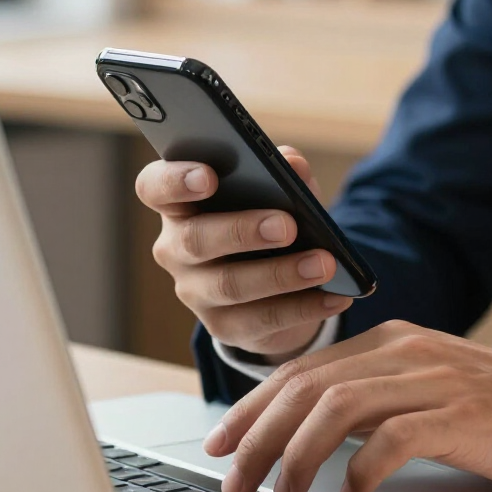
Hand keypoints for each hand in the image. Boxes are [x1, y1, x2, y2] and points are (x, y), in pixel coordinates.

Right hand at [136, 146, 352, 355]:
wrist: (274, 285)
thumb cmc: (266, 219)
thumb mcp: (277, 193)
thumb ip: (281, 173)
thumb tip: (293, 163)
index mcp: (179, 205)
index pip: (155, 187)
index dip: (174, 181)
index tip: (208, 176)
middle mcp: (176, 248)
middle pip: (195, 239)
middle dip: (242, 231)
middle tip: (287, 225)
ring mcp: (195, 291)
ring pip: (230, 285)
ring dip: (281, 274)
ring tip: (324, 263)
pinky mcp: (223, 328)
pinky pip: (262, 320)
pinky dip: (304, 307)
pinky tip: (336, 296)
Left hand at [203, 320, 491, 491]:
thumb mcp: (422, 387)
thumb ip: (370, 398)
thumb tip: (306, 435)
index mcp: (388, 343)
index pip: (301, 370)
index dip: (253, 407)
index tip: (222, 442)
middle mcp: (403, 352)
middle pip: (307, 387)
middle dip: (259, 436)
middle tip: (233, 481)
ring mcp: (433, 379)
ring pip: (339, 408)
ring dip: (298, 455)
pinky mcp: (463, 413)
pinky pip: (396, 437)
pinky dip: (364, 469)